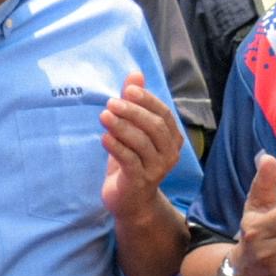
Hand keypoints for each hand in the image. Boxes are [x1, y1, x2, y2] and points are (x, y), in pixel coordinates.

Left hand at [99, 71, 184, 221]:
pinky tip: (103, 137)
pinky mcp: (140, 181)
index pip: (164, 114)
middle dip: (133, 112)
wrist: (130, 201)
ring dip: (122, 127)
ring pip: (142, 143)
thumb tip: (135, 74)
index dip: (147, 100)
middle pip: (154, 127)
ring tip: (104, 116)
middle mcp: (169, 154)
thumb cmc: (131, 162)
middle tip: (111, 102)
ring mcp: (157, 169)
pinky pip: (130, 161)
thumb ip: (135, 104)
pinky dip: (116, 147)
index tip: (128, 90)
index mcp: (171, 139)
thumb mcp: (132, 131)